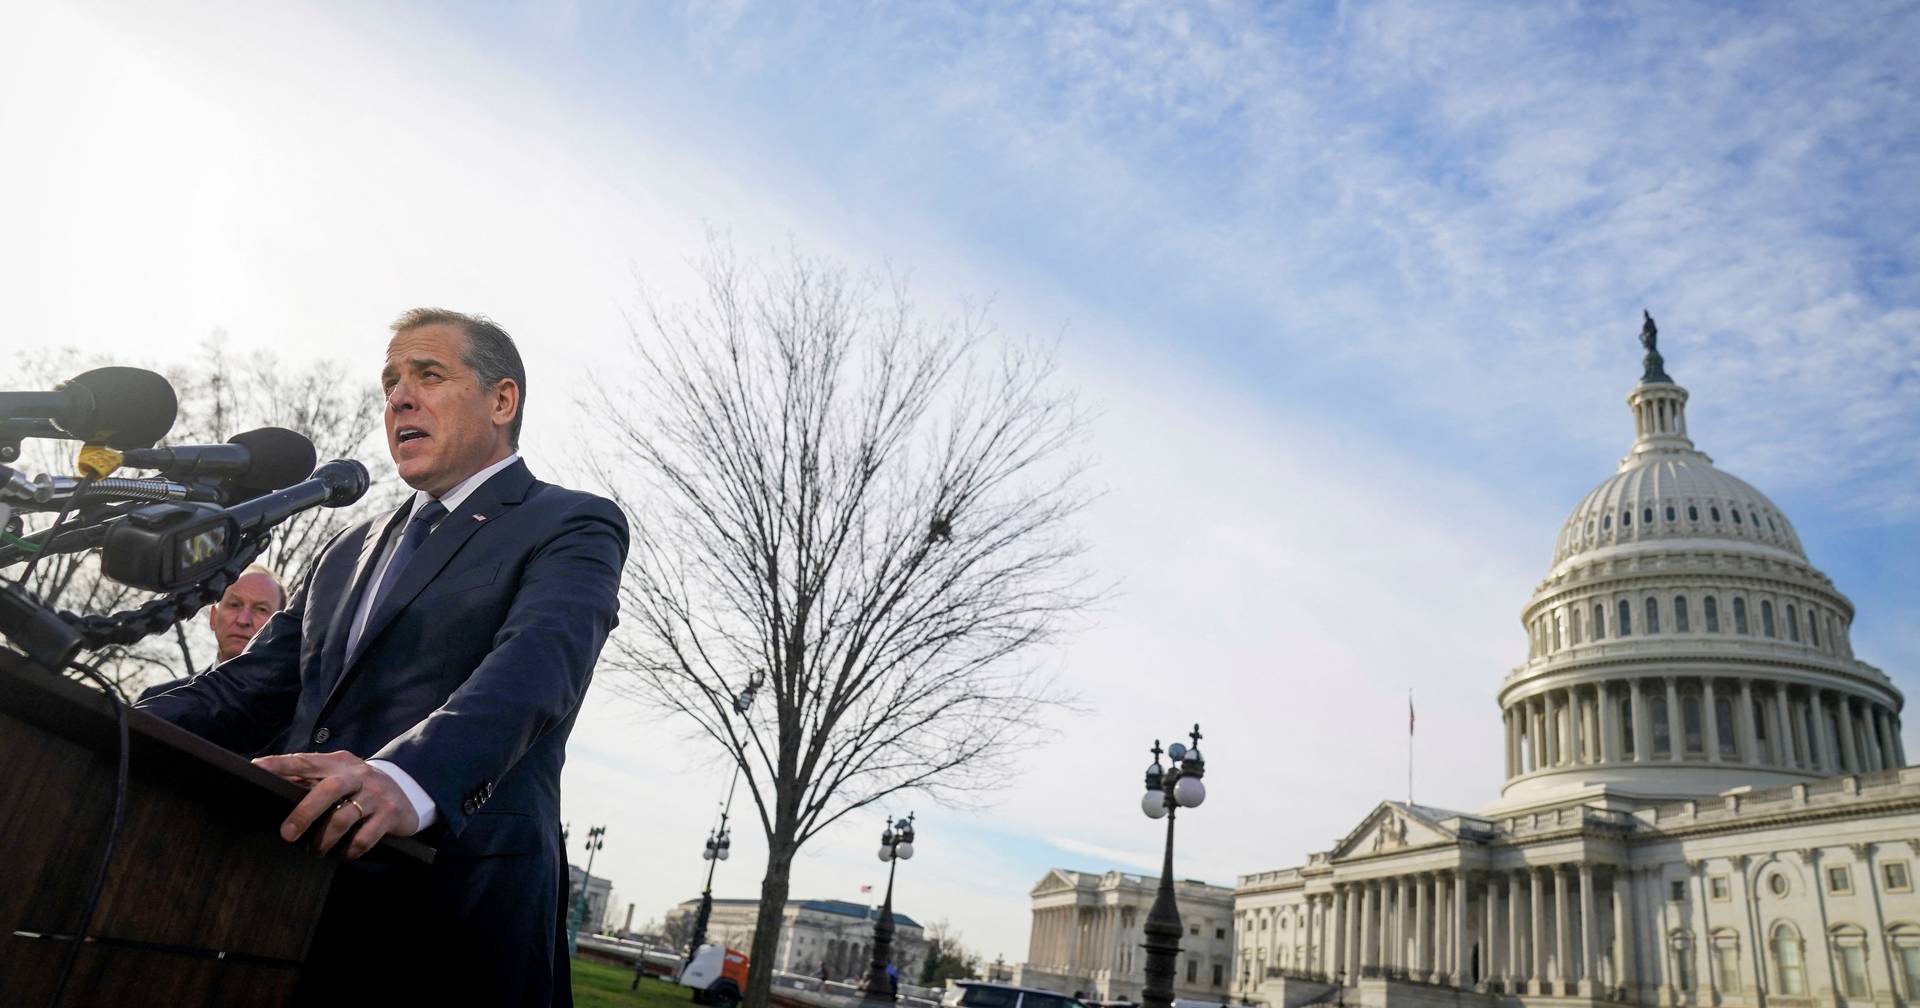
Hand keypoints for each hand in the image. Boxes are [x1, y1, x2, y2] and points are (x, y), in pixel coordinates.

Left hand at [251, 751, 421, 858]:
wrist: (408, 793)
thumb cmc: (359, 788)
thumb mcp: (339, 776)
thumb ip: (311, 779)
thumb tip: (269, 785)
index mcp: (339, 763)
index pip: (307, 760)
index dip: (281, 764)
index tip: (256, 769)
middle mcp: (359, 775)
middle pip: (330, 788)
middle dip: (305, 812)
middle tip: (287, 834)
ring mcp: (376, 794)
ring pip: (345, 817)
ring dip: (325, 839)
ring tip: (316, 850)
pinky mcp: (390, 814)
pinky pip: (364, 837)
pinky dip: (349, 850)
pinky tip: (344, 853)